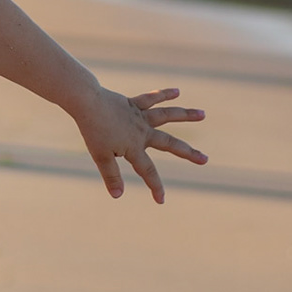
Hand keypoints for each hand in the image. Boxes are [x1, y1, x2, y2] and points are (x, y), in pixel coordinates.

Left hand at [69, 87, 206, 202]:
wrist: (86, 102)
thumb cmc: (92, 130)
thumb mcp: (100, 156)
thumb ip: (111, 175)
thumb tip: (118, 196)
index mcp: (134, 147)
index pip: (148, 171)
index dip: (155, 186)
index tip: (161, 200)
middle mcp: (142, 131)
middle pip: (169, 143)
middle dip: (188, 153)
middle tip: (205, 159)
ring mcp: (139, 116)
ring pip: (167, 116)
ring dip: (185, 115)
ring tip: (203, 114)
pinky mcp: (133, 103)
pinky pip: (151, 99)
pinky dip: (163, 94)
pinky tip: (177, 91)